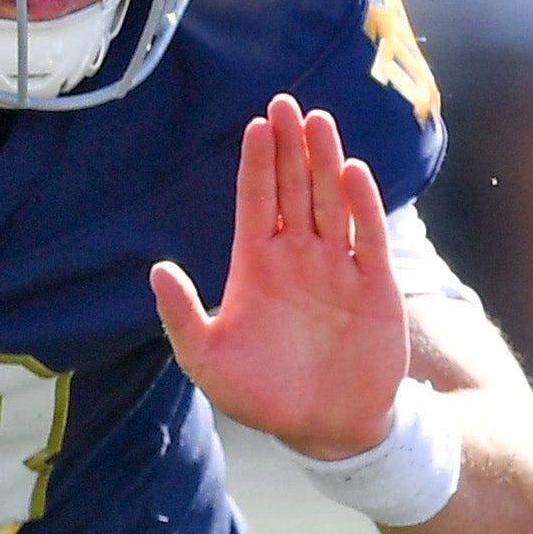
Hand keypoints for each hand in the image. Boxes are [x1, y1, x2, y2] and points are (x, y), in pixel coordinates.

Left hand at [151, 94, 404, 460]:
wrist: (326, 428)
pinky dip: (362, 206)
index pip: (256, 201)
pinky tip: (353, 174)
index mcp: (257, 266)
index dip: (257, 163)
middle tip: (286, 104)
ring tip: (319, 122)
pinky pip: (367, 237)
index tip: (256, 124)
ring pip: (330, 202)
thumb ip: (183, 316)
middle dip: (290, 148)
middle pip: (293, 189)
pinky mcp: (374, 286)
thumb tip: (158, 269)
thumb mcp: (209, 360)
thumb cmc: (264, 396)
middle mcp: (299, 257)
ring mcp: (338, 267)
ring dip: (326, 163)